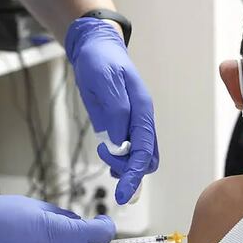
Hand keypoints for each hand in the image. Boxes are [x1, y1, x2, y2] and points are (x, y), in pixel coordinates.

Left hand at [65, 18, 158, 204]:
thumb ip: (115, 110)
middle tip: (105, 158)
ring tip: (103, 154)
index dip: (134, 174)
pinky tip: (109, 159)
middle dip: (128, 170)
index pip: (144, 151)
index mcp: (143, 110)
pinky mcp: (123, 126)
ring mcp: (134, 124)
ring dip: (124, 167)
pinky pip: (129, 151)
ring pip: (140, 158)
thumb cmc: (100, 61)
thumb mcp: (104, 80)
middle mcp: (143, 120)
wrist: (96, 48)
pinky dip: (121, 162)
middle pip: (147, 159)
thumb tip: (120, 142)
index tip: (123, 194)